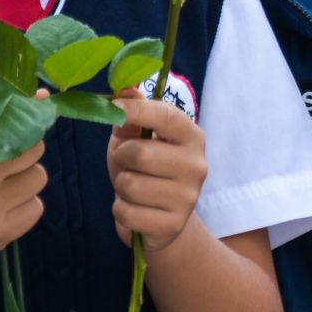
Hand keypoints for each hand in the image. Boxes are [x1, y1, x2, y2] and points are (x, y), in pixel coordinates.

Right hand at [0, 132, 46, 260]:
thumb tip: (43, 95)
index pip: (17, 130)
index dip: (21, 130)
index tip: (16, 133)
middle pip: (34, 152)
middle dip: (24, 154)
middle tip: (3, 163)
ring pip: (38, 178)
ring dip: (25, 179)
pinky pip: (36, 208)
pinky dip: (24, 205)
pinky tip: (0, 207)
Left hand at [106, 88, 207, 253]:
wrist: (161, 220)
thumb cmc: (146, 170)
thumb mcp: (137, 138)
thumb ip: (133, 113)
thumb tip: (126, 87)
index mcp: (192, 137)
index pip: (167, 117)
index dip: (138, 110)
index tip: (114, 107)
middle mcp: (197, 165)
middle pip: (140, 153)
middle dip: (123, 159)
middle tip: (129, 165)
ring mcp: (188, 197)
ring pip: (130, 185)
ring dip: (121, 187)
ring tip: (134, 189)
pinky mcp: (173, 224)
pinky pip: (127, 212)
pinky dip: (122, 211)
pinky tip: (136, 209)